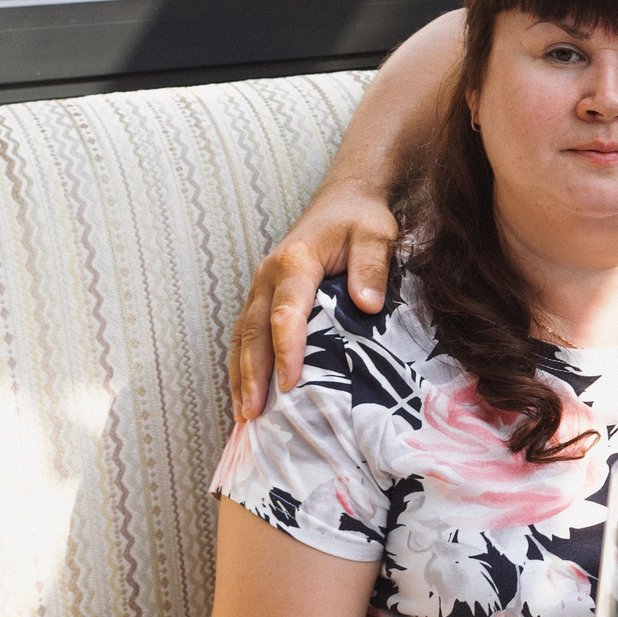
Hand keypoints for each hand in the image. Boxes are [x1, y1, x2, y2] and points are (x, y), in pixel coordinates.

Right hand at [228, 181, 397, 420]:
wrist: (343, 201)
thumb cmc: (361, 219)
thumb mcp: (377, 234)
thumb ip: (372, 267)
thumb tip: (368, 306)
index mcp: (295, 262)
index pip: (286, 313)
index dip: (287, 350)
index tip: (291, 384)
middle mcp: (268, 276)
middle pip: (254, 331)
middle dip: (252, 375)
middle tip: (253, 414)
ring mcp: (260, 287)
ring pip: (243, 336)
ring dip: (240, 375)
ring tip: (244, 415)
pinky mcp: (262, 296)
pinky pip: (246, 333)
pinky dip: (242, 364)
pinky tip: (246, 392)